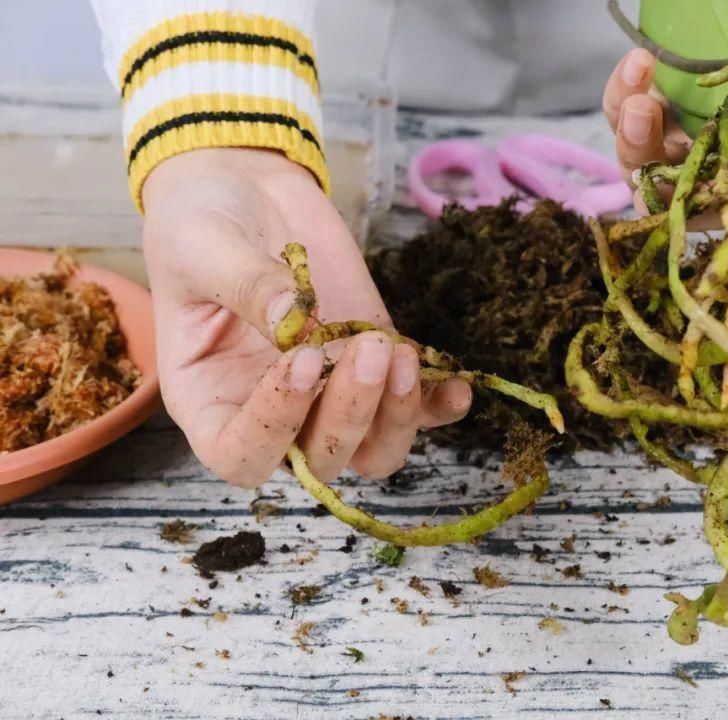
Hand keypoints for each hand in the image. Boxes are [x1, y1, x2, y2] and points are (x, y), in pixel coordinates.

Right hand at [141, 148, 470, 487]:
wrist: (245, 189)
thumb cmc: (200, 224)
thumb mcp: (205, 248)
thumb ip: (248, 287)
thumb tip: (300, 321)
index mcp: (209, 399)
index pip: (241, 454)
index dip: (275, 427)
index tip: (300, 361)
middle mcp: (273, 412)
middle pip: (319, 460)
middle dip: (350, 415)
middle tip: (368, 350)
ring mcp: (329, 393)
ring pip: (372, 450)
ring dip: (397, 416)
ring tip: (404, 356)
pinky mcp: (376, 365)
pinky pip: (415, 410)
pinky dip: (438, 406)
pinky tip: (459, 386)